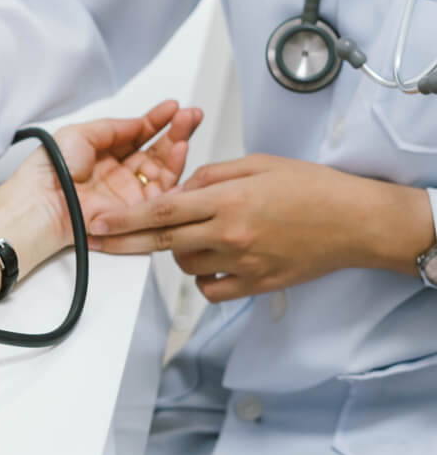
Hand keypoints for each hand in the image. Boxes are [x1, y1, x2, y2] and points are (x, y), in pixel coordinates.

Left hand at [0, 100, 203, 256]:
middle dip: (175, 130)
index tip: (172, 107)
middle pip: (155, 150)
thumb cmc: (51, 170)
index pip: (138, 135)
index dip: (156, 120)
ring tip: (187, 124)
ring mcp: (128, 193)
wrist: (44, 201)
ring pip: (163, 168)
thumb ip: (114, 127)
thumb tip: (139, 121)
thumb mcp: (81, 134)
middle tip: (190, 114)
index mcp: (103, 155)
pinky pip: (164, 192)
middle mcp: (118, 174)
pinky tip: (181, 148)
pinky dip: (176, 170)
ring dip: (178, 144)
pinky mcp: (136, 211)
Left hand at [94, 153, 435, 300]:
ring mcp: (243, 263)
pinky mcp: (256, 285)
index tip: (99, 222)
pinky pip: (211, 290)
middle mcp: (230, 234)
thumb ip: (211, 176)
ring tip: (193, 235)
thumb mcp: (256, 164)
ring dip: (176, 252)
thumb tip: (178, 191)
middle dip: (125, 242)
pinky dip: (203, 277)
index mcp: (228, 200)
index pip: (163, 212)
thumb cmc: (311, 187)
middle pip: (163, 243)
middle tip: (100, 240)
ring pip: (185, 265)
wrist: (355, 222)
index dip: (125, 219)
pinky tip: (211, 260)